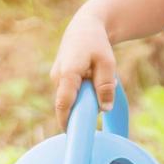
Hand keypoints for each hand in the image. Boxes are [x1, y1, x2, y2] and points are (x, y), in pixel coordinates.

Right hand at [49, 12, 116, 129]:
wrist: (84, 28)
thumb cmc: (97, 44)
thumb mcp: (108, 63)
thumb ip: (106, 86)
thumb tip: (105, 109)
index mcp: (68, 73)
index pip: (63, 103)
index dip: (66, 121)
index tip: (71, 134)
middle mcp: (57, 77)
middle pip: (69, 104)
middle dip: (84, 106)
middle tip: (100, 95)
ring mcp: (55, 79)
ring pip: (70, 99)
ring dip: (84, 97)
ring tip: (95, 78)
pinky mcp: (58, 80)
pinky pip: (70, 93)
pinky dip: (81, 92)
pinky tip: (88, 77)